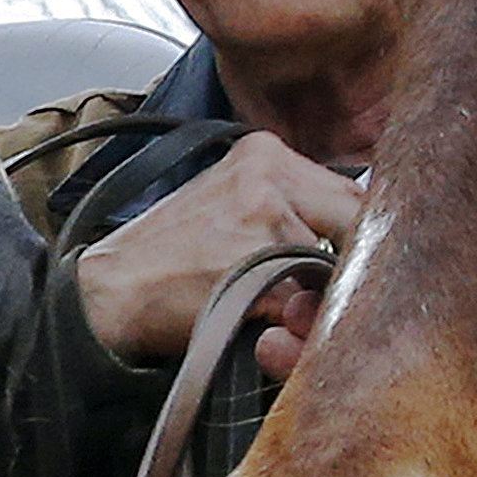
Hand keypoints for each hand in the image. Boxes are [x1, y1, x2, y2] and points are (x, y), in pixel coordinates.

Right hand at [75, 132, 359, 368]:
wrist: (109, 293)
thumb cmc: (171, 259)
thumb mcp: (232, 207)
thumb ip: (294, 212)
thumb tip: (367, 242)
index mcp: (265, 152)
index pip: (350, 192)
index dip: (359, 236)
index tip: (353, 263)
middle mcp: (269, 170)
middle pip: (357, 221)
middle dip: (351, 263)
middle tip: (325, 293)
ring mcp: (266, 213)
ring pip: (341, 265)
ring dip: (327, 297)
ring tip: (285, 312)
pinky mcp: (261, 262)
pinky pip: (314, 301)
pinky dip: (304, 323)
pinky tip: (271, 325)